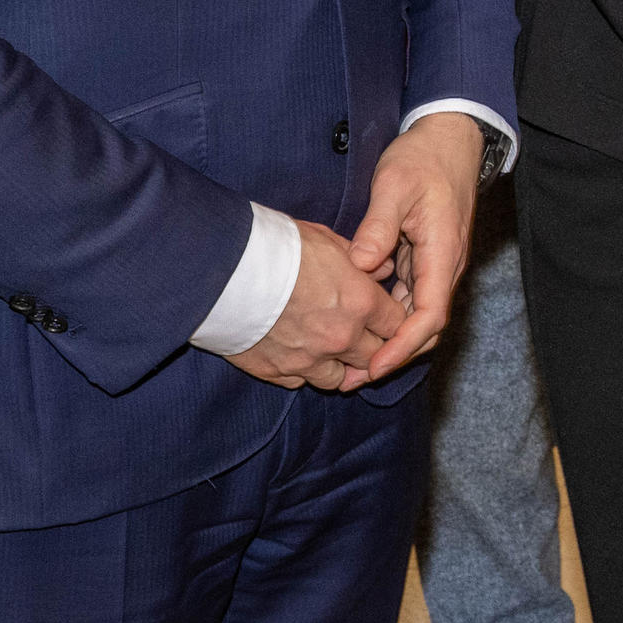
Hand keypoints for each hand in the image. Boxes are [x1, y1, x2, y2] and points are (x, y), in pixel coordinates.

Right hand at [224, 219, 404, 392]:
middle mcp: (341, 337)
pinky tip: (299, 354)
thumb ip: (361, 260)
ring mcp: (310, 360)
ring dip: (341, 366)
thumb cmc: (277, 248)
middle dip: (374, 348)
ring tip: (331, 350)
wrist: (224, 271)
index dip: (395, 321)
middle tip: (364, 338)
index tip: (385, 317)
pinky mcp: (278, 373)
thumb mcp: (327, 240)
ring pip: (342, 379)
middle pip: (376, 358)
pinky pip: (303, 382)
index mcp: (360, 303)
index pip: (398, 324)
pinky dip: (305, 372)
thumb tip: (382, 269)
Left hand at [345, 114, 484, 385]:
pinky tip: (359, 324)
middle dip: (393, 356)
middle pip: (425, 328)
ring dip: (388, 341)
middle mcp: (444, 267)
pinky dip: (387, 318)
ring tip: (349, 362)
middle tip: (351, 378)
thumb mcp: (395, 186)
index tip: (373, 366)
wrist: (449, 139)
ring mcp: (434, 265)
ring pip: (416, 317)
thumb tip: (360, 266)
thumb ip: (378, 227)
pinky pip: (408, 299)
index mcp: (442, 254)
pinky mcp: (423, 260)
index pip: (430, 317)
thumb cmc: (423, 158)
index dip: (402, 347)